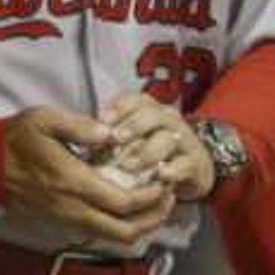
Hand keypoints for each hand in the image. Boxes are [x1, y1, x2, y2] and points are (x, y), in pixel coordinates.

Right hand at [0, 106, 175, 248]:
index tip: (164, 180)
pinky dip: (120, 226)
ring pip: (112, 237)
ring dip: (139, 226)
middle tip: (168, 199)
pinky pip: (98, 233)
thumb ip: (82, 126)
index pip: (123, 203)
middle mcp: (72, 209)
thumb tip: (113, 133)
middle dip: (153, 219)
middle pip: (124, 231)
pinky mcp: (60, 223)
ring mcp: (66, 220)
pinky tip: (128, 208)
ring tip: (154, 205)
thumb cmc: (15, 139)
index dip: (151, 197)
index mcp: (73, 183)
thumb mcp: (45, 119)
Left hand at [96, 90, 213, 198]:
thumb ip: (109, 137)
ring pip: (168, 139)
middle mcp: (168, 120)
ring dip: (147, 151)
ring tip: (129, 165)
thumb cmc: (150, 152)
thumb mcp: (129, 140)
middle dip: (133, 125)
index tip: (102, 120)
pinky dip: (172, 170)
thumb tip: (80, 141)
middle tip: (116, 139)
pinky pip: (185, 164)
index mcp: (148, 110)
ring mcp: (183, 141)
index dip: (118, 107)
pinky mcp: (194, 164)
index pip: (134, 99)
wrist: (192, 168)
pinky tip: (160, 175)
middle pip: (152, 114)